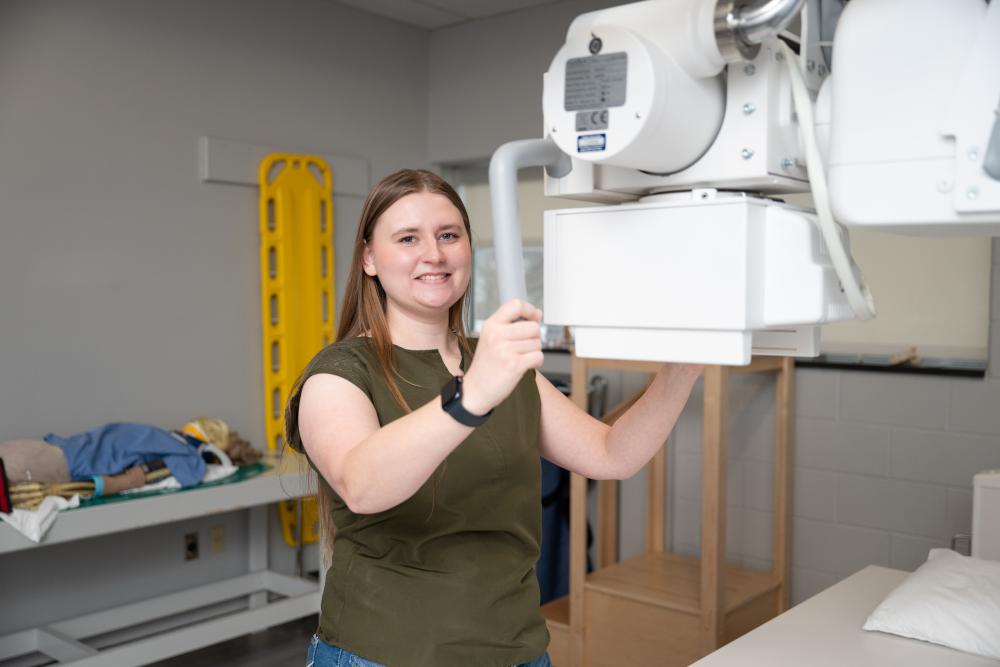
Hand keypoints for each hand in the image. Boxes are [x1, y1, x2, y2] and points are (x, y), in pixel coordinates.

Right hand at [462, 299, 543, 413]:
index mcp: (491, 325)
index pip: (516, 305)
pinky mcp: (514, 365)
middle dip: (534, 338)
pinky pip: (538, 356)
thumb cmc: (487, 364)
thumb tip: (538, 314)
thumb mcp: (492, 338)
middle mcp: (497, 334)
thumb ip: (512, 325)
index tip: (534, 318)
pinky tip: (525, 365)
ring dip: (533, 352)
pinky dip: (536, 362)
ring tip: (520, 358)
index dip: (530, 310)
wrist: (476, 390)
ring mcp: (505, 350)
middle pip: (533, 327)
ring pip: (537, 343)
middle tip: (523, 347)